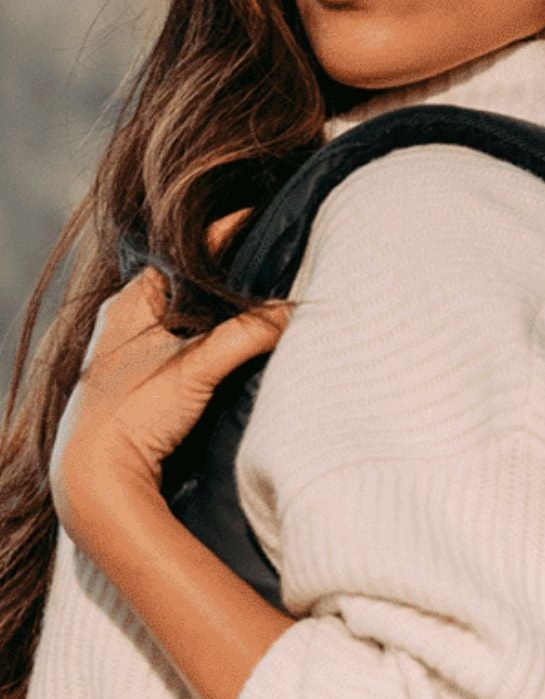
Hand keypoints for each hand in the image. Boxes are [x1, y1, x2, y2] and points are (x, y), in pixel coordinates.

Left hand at [51, 209, 288, 548]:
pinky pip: (184, 348)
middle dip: (227, 278)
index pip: (183, 254)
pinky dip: (210, 343)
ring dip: (219, 315)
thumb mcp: (195, 368)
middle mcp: (125, 322)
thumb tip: (292, 311)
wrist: (97, 478)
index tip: (258, 220)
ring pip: (186, 319)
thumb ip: (245, 335)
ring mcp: (130, 355)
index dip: (222, 237)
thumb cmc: (131, 416)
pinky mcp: (141, 385)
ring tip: (260, 304)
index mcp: (129, 303)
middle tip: (270, 264)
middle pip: (187, 286)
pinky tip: (234, 351)